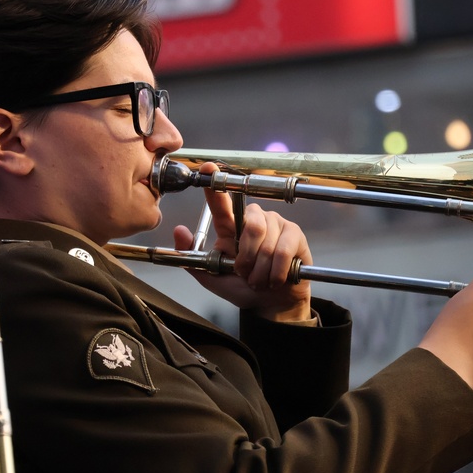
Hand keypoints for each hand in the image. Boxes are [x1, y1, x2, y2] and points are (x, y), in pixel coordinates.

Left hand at [173, 163, 312, 321]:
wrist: (271, 303)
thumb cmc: (242, 286)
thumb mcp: (212, 275)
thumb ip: (192, 257)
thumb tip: (178, 231)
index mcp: (231, 226)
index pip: (222, 200)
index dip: (215, 183)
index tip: (208, 168)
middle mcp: (254, 219)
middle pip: (251, 225)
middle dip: (247, 257)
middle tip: (245, 273)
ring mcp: (276, 224)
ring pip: (267, 242)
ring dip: (260, 269)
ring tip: (259, 278)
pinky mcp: (295, 234)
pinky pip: (283, 251)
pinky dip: (276, 272)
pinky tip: (275, 278)